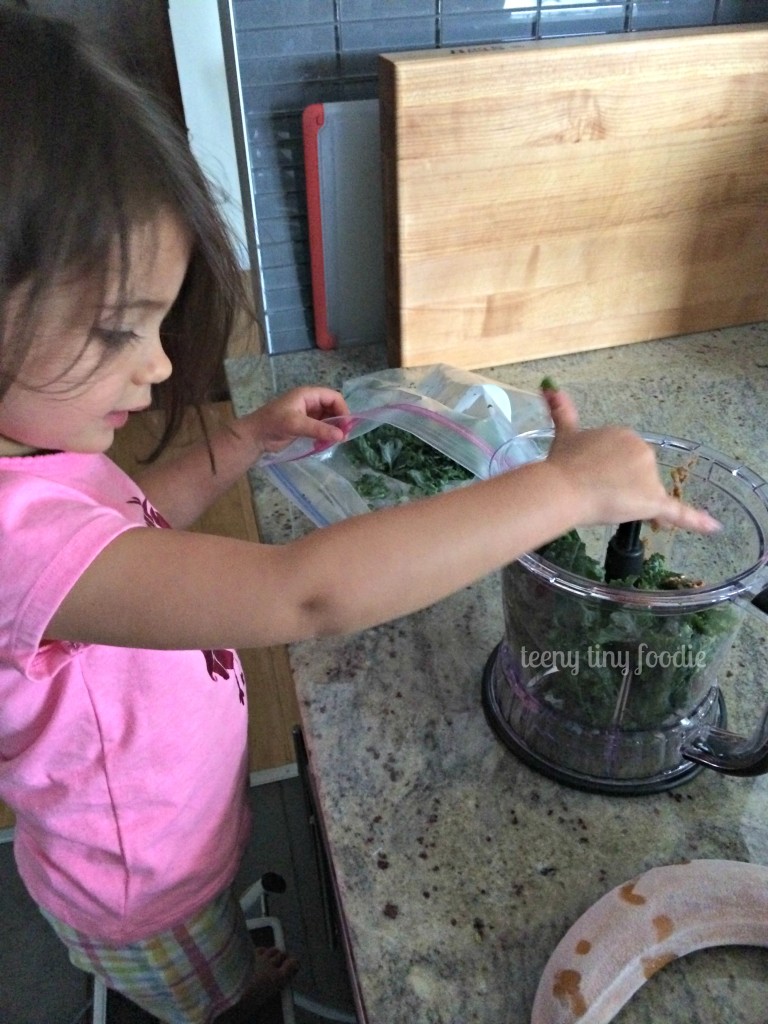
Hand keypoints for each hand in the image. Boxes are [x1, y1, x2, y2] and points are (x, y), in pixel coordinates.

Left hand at [247, 386, 349, 454]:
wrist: (254, 437)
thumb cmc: (273, 424)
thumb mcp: (296, 424)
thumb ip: (319, 429)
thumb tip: (341, 436)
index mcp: (308, 395)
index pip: (333, 397)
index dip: (343, 410)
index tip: (346, 427)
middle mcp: (309, 402)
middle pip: (333, 408)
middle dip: (339, 421)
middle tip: (343, 438)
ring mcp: (307, 414)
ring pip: (328, 419)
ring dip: (332, 430)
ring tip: (333, 443)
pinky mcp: (304, 426)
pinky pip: (321, 428)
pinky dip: (325, 435)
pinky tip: (323, 444)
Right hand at [543, 388, 720, 533]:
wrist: (564, 486)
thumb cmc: (562, 464)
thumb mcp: (563, 435)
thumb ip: (560, 410)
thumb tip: (549, 386)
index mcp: (623, 434)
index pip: (622, 459)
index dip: (608, 472)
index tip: (591, 479)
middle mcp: (641, 449)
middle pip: (636, 476)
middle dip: (619, 486)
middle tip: (593, 493)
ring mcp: (648, 475)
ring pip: (645, 495)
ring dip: (629, 502)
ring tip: (602, 503)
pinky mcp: (653, 499)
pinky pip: (677, 512)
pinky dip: (696, 521)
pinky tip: (713, 528)